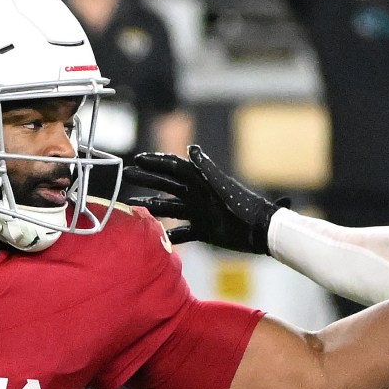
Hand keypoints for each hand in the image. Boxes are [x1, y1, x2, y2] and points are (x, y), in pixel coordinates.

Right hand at [120, 145, 279, 253]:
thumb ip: (207, 169)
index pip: (174, 168)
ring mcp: (199, 213)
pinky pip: (181, 233)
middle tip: (126, 175)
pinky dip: (169, 236)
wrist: (261, 231)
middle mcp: (197, 196)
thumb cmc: (245, 206)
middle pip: (167, 185)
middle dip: (147, 180)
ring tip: (133, 204)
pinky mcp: (204, 231)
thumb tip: (191, 149)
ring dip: (152, 206)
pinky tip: (155, 238)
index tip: (138, 159)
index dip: (156, 162)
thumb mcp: (223, 187)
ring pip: (170, 208)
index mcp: (201, 182)